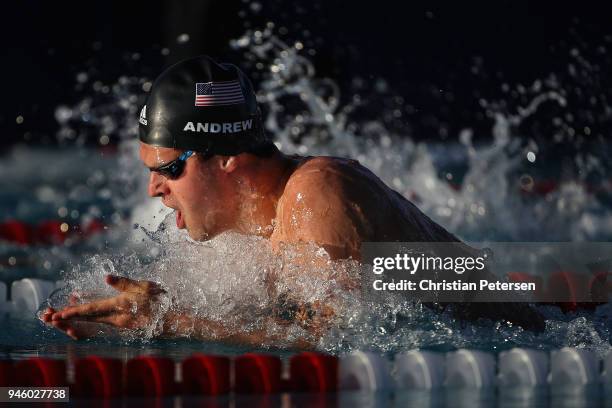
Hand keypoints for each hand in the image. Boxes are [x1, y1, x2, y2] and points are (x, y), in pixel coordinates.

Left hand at [40, 275, 165, 339]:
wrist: (171, 319)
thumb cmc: (158, 300)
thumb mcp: (143, 287)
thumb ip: (123, 282)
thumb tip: (106, 277)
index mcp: (118, 306)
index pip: (91, 310)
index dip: (74, 311)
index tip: (58, 314)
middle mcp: (115, 318)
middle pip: (88, 318)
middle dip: (69, 317)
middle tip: (50, 318)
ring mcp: (119, 323)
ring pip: (93, 320)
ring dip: (77, 319)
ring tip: (62, 316)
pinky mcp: (123, 324)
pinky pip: (101, 322)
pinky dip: (89, 319)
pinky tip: (84, 317)